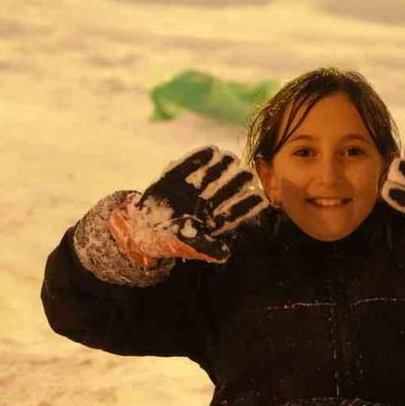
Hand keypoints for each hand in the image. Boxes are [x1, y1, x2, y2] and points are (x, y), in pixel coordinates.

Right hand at [111, 146, 267, 265]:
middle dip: (237, 182)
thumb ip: (207, 248)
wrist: (143, 229)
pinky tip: (211, 150)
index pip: (234, 211)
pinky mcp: (177, 177)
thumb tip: (225, 255)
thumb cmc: (170, 240)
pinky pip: (189, 166)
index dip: (247, 205)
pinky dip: (199, 159)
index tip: (261, 198)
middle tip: (250, 173)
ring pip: (211, 176)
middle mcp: (208, 201)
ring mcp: (193, 188)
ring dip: (221, 167)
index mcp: (214, 219)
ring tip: (232, 158)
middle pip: (226, 190)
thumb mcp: (189, 246)